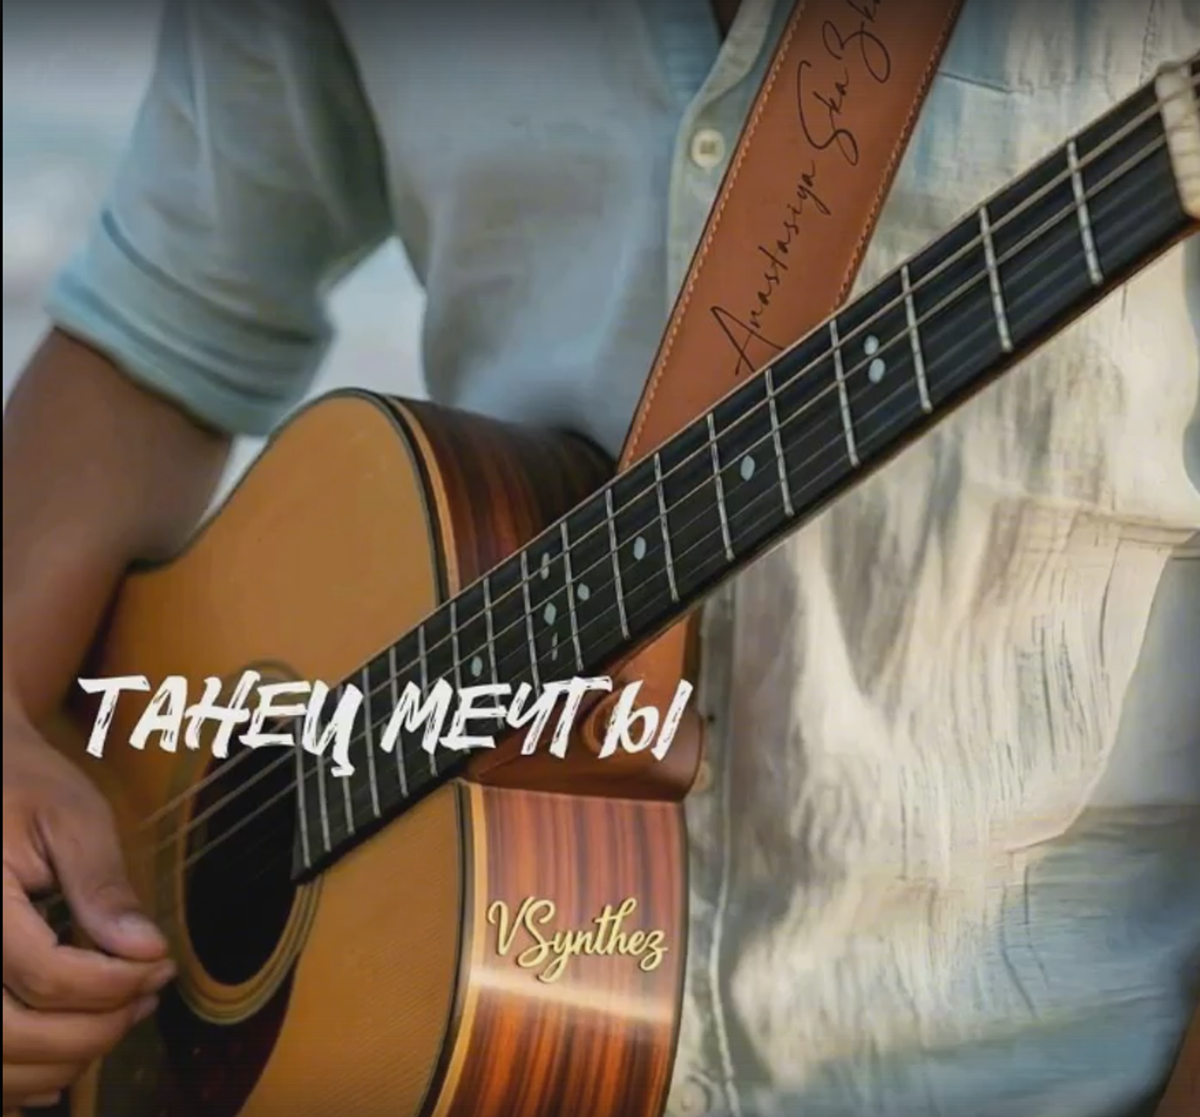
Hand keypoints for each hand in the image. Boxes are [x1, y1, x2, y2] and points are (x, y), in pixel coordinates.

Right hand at [3, 708, 175, 1109]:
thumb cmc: (22, 784)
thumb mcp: (72, 816)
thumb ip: (103, 887)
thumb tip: (147, 952)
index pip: (44, 975)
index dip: (114, 983)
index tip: (163, 965)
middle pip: (10, 1036)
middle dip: (93, 1031)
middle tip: (147, 997)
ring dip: (59, 1060)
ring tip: (116, 1017)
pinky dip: (20, 1073)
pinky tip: (67, 1046)